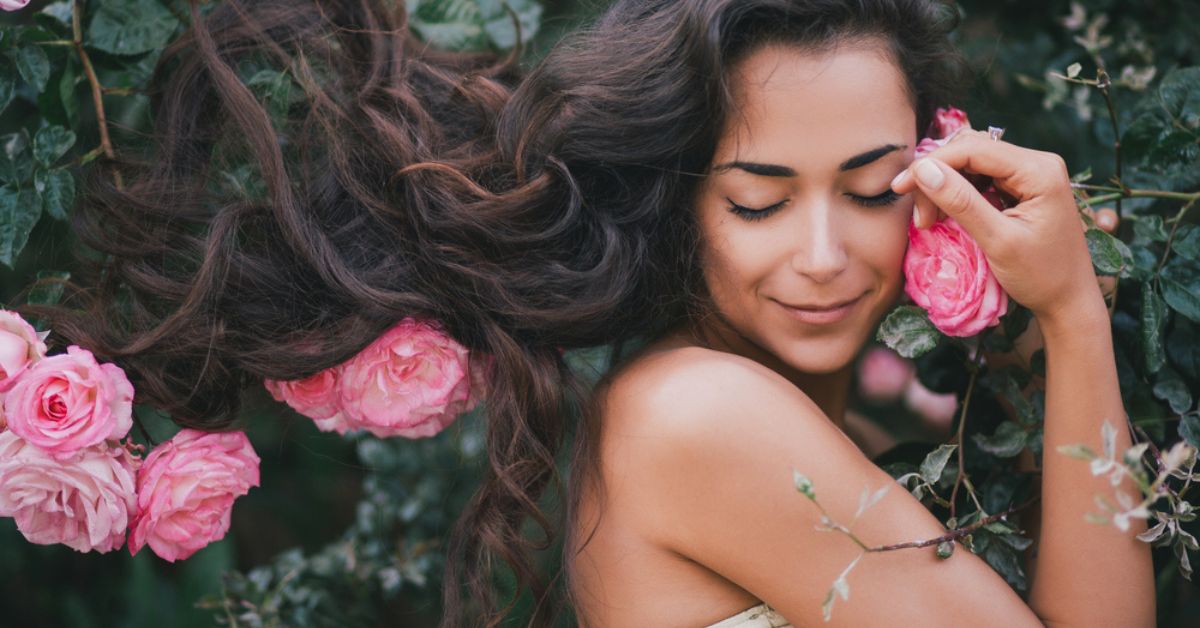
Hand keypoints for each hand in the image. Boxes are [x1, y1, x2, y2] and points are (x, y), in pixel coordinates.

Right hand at [890, 129, 1106, 325]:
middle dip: (938, 177)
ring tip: (931, 220)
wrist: (1070, 302)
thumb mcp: (998, 241)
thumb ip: (960, 202)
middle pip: (971, 151)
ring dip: (945, 187)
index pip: (973, 149)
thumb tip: (923, 170)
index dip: (931, 164)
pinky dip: (958, 195)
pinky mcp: (1023, 188)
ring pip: (972, 163)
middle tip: (922, 218)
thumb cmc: (1041, 276)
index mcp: (1038, 170)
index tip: (899, 187)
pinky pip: (981, 178)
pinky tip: (948, 216)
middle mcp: (1037, 163)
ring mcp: (1031, 174)